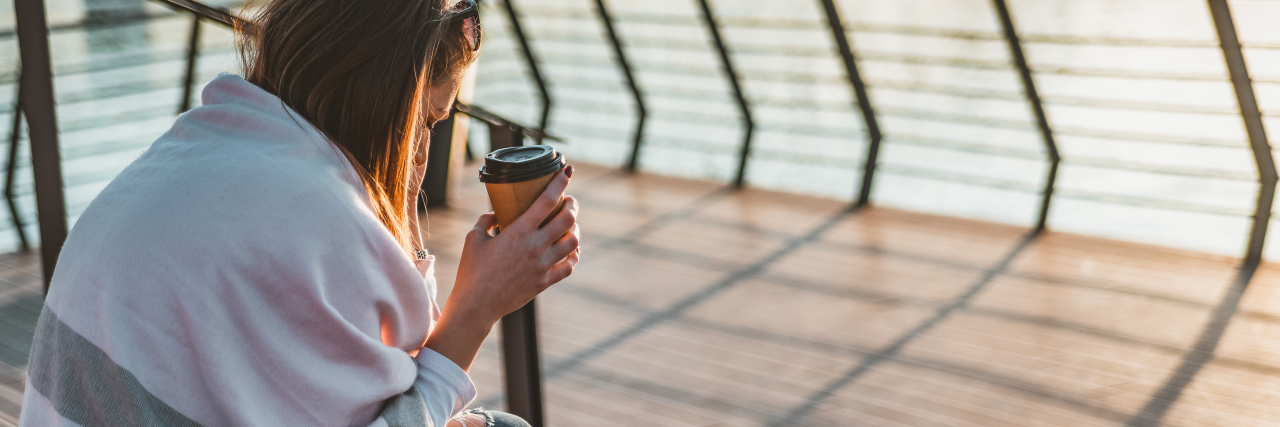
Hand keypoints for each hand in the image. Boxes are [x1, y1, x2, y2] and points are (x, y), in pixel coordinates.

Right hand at [424, 166, 579, 370]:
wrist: (476, 305)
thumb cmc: (472, 271)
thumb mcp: (473, 239)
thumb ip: (485, 222)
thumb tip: (495, 214)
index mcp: (518, 232)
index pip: (547, 201)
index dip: (560, 183)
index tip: (567, 171)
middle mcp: (535, 246)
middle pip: (567, 219)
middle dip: (572, 205)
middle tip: (570, 201)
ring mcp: (542, 265)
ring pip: (573, 243)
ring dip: (576, 230)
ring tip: (571, 226)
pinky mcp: (544, 282)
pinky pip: (569, 266)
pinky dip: (574, 256)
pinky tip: (571, 251)